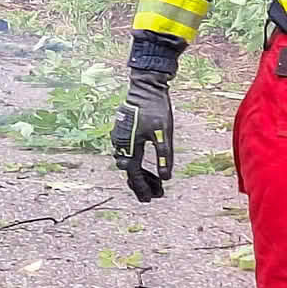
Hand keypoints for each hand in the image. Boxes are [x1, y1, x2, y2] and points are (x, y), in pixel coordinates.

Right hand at [111, 70, 173, 202]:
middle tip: (155, 194)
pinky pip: (127, 152)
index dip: (143, 188)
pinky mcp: (122, 131)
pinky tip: (145, 164)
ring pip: (128, 162)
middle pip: (129, 171)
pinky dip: (136, 162)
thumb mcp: (164, 135)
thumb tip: (166, 178)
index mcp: (130, 146)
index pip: (135, 174)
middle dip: (142, 184)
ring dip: (140, 174)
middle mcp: (121, 143)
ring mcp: (119, 137)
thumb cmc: (156, 109)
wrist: (145, 87)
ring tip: (154, 182)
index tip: (150, 200)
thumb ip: (164, 157)